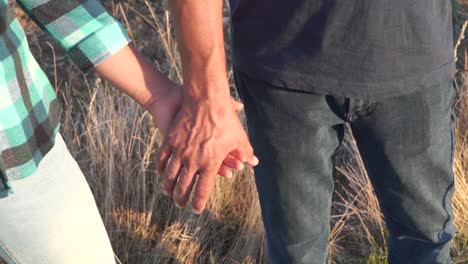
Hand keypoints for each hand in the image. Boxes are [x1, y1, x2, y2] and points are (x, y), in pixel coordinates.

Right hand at [156, 91, 258, 213]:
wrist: (205, 99)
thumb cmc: (225, 118)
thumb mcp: (238, 136)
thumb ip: (245, 151)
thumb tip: (254, 162)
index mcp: (210, 163)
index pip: (202, 190)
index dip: (198, 203)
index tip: (196, 210)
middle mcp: (193, 160)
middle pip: (184, 186)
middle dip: (181, 199)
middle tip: (180, 205)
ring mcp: (180, 151)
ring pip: (170, 175)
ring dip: (169, 186)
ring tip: (168, 193)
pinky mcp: (170, 139)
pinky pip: (162, 158)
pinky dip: (160, 168)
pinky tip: (160, 173)